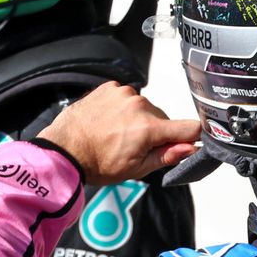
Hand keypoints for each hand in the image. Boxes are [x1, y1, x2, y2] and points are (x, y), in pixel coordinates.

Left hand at [35, 81, 200, 185]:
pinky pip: (126, 97)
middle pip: (163, 118)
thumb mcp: (136, 169)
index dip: (191, 137)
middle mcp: (139, 105)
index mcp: (149, 128)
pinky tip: (109, 121)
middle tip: (134, 146)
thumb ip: (167, 155)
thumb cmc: (98, 163)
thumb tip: (190, 148)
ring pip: (144, 107)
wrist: (64, 150)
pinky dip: (122, 108)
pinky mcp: (110, 87)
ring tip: (117, 133)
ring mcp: (123, 93)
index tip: (187, 142)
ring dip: (138, 118)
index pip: (189, 128)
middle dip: (155, 131)